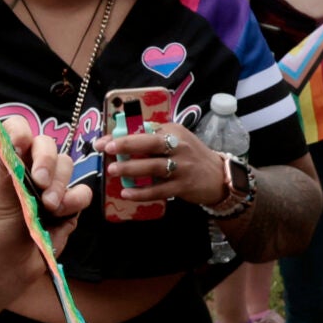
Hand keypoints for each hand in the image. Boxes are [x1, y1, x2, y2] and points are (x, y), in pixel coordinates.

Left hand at [0, 117, 90, 261]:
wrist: (10, 266)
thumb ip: (11, 169)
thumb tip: (15, 142)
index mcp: (4, 159)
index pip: (16, 129)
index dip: (21, 133)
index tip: (21, 145)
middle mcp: (28, 166)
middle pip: (47, 144)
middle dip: (47, 161)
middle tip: (40, 183)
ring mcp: (51, 184)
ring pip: (67, 166)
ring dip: (59, 186)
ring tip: (48, 208)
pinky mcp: (69, 203)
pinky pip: (82, 192)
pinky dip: (73, 202)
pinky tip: (59, 216)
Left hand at [94, 122, 229, 206]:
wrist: (219, 176)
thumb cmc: (190, 156)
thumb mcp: (176, 140)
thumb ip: (152, 138)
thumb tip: (118, 140)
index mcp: (173, 131)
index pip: (145, 129)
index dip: (123, 134)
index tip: (104, 141)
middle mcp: (179, 147)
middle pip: (151, 144)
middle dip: (127, 145)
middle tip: (108, 149)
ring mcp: (182, 167)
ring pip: (153, 167)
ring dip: (131, 169)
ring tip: (112, 170)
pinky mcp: (183, 186)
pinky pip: (159, 190)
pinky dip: (142, 192)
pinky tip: (126, 193)